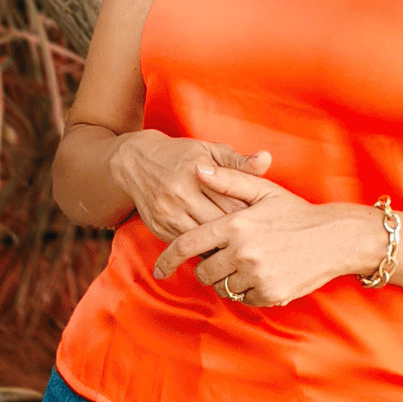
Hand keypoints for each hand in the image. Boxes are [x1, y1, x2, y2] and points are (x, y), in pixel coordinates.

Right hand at [106, 132, 272, 242]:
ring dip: (222, 247)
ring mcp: (168, 212)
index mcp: (197, 170)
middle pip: (219, 223)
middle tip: (257, 242)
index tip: (263, 222)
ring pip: (202, 239)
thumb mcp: (210, 150)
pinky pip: (187, 246)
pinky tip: (218, 251)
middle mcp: (180, 192)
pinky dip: (204, 250)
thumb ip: (239, 160)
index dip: (251, 215)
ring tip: (240, 250)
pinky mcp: (159, 227)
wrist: (135, 162)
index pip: (233, 201)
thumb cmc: (182, 155)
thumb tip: (266, 160)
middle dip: (239, 234)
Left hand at [153, 163, 374, 307]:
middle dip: (207, 267)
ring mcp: (256, 275)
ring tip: (244, 264)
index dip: (168, 258)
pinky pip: (243, 298)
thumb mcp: (264, 191)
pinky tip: (261, 274)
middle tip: (223, 257)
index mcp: (236, 225)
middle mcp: (242, 252)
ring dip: (226, 280)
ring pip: (222, 287)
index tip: (159, 268)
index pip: (189, 245)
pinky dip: (246, 290)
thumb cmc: (297, 213)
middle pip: (203, 271)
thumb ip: (228, 179)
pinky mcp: (269, 294)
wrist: (336, 239)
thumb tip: (197, 168)